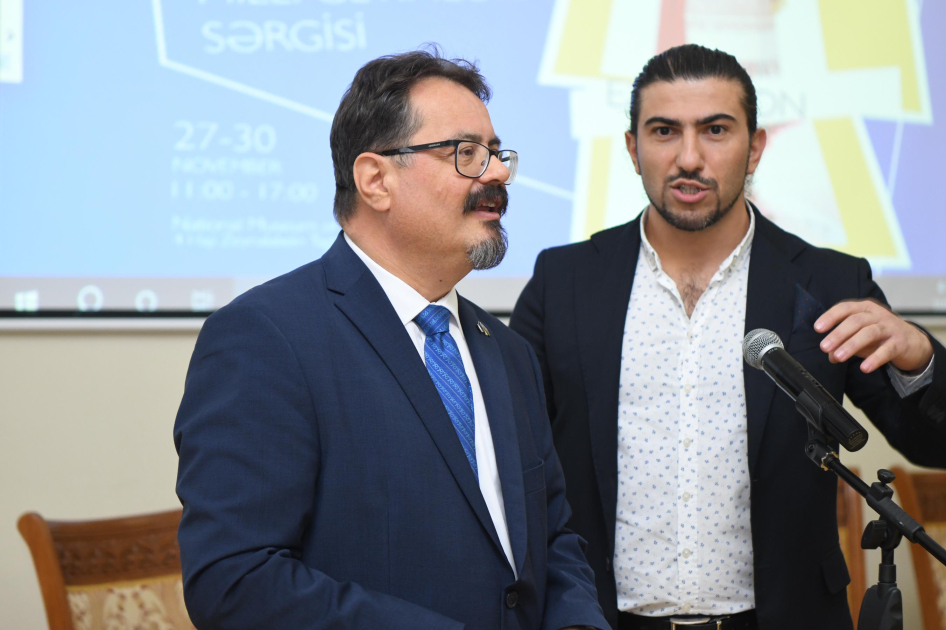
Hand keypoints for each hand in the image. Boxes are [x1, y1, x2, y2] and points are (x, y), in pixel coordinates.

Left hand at [814, 299, 932, 372]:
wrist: (912, 342)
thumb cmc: (880, 336)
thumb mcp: (859, 337)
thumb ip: (843, 344)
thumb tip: (830, 355)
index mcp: (864, 309)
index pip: (845, 308)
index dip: (830, 317)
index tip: (817, 328)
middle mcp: (877, 315)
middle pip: (856, 321)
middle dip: (838, 334)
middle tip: (824, 347)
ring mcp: (890, 327)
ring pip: (869, 333)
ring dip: (852, 345)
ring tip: (839, 357)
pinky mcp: (900, 343)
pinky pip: (886, 350)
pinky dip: (874, 359)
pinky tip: (864, 368)